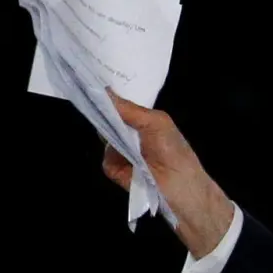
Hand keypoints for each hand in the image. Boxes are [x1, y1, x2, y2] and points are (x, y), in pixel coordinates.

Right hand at [102, 88, 234, 257]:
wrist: (182, 191)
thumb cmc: (175, 153)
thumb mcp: (156, 123)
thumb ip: (130, 109)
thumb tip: (104, 90)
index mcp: (142, 121)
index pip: (118, 104)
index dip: (106, 95)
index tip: (89, 81)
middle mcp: (129, 134)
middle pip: (105, 119)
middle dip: (100, 112)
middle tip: (92, 100)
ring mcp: (121, 152)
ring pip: (102, 138)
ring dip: (111, 138)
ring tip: (128, 142)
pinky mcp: (116, 170)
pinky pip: (106, 159)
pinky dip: (115, 159)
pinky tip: (130, 164)